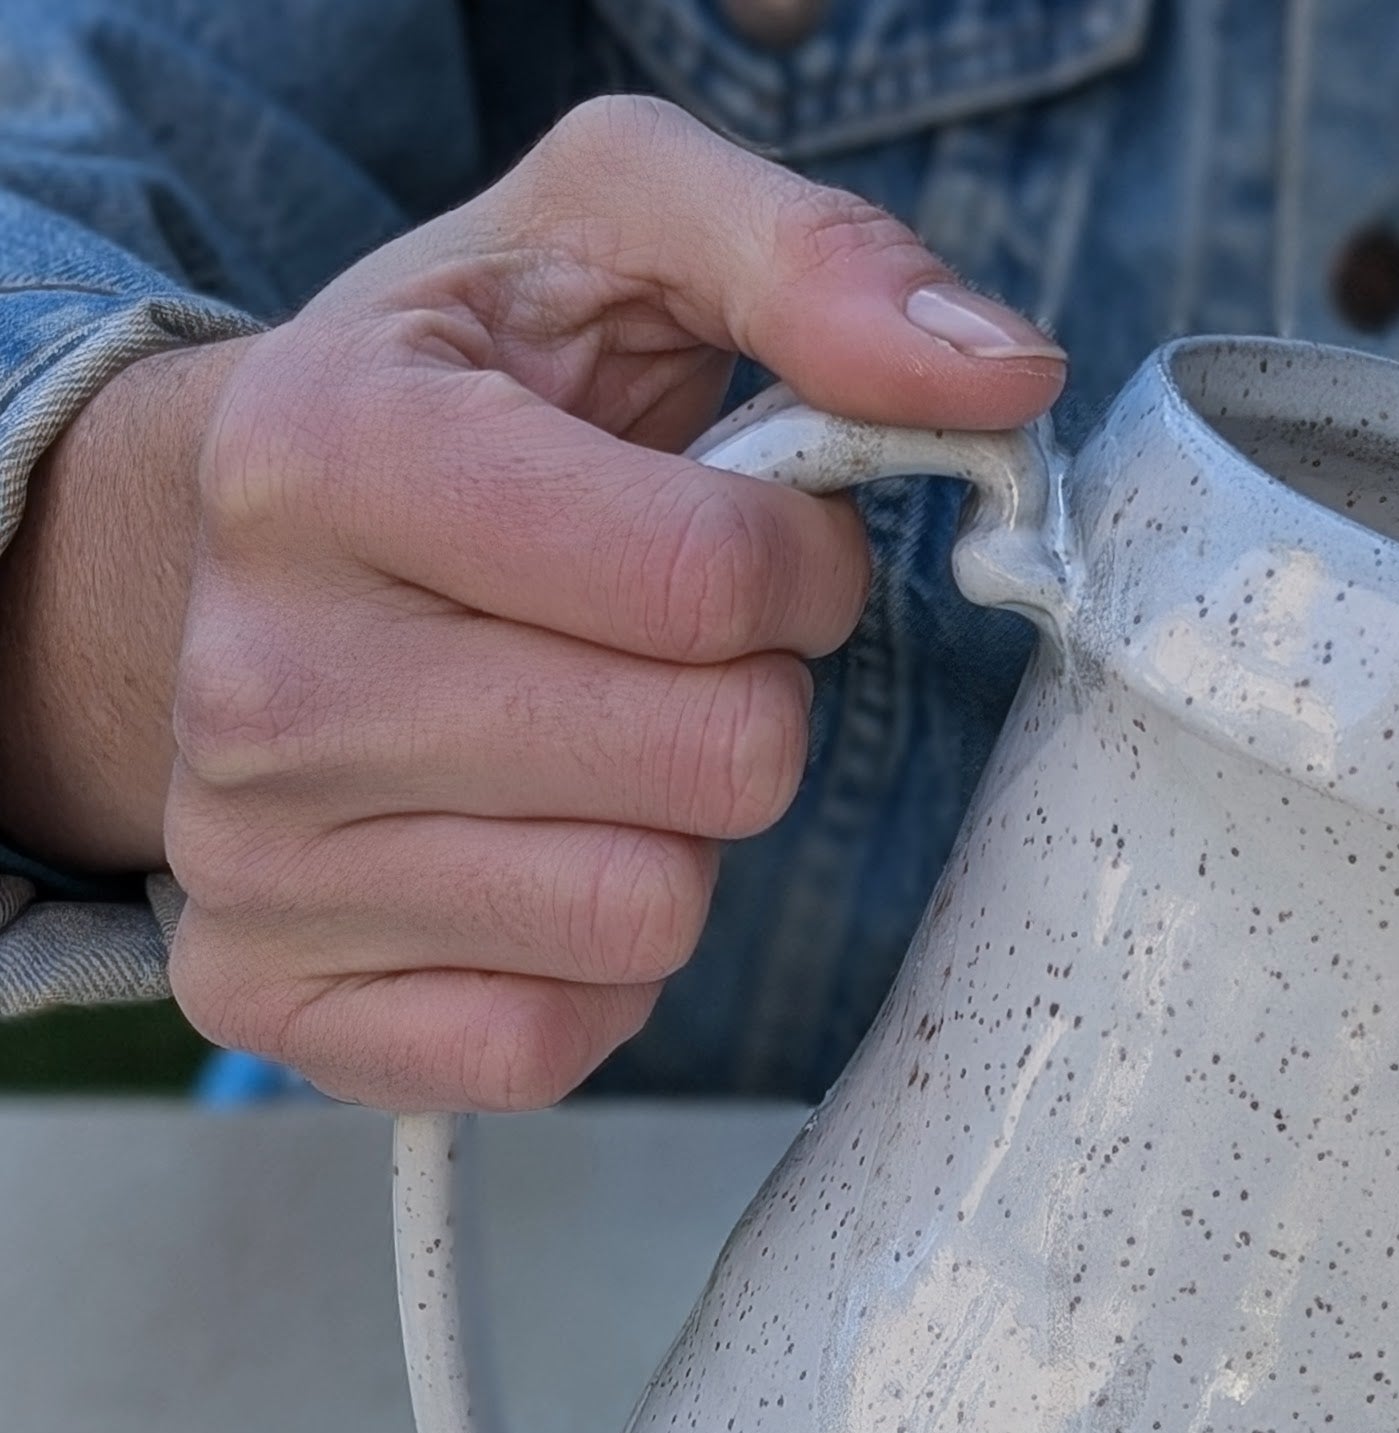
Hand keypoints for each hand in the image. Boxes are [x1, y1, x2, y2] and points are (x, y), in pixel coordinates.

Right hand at [0, 98, 1062, 1107]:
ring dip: (675, 836)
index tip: (751, 543)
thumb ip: (812, 261)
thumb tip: (1004, 372)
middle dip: (747, 701)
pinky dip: (590, 970)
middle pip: (714, 764)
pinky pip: (549, 1044)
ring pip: (647, 915)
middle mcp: (261, 672)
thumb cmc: (455, 397)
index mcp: (328, 448)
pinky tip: (527, 853)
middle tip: (660, 651)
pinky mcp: (273, 998)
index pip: (710, 582)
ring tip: (585, 743)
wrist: (208, 550)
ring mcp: (250, 858)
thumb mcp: (610, 236)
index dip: (799, 569)